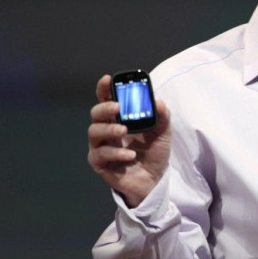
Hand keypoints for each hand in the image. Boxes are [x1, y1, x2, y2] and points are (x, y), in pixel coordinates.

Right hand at [87, 74, 170, 207]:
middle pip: (96, 113)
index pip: (107, 99)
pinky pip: (100, 154)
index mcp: (119, 118)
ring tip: (124, 130)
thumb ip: (162, 115)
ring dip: (109, 129)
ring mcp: (101, 146)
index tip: (107, 79)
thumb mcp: (163, 131)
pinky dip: (115, 152)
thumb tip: (157, 101)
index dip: (104, 88)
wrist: (155, 179)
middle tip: (118, 107)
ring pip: (94, 132)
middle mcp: (107, 130)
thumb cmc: (154, 152)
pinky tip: (130, 154)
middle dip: (104, 107)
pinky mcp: (100, 163)